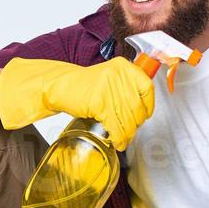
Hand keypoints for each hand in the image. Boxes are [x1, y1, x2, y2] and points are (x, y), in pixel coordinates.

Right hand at [0, 56, 154, 149]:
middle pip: (136, 106)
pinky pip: (114, 124)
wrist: (60, 86)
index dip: (148, 105)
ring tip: (124, 140)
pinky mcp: (99, 102)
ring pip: (126, 118)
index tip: (145, 115)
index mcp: (124, 66)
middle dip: (136, 124)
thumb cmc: (83, 85)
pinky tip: (117, 141)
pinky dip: (118, 136)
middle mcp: (118, 74)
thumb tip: (141, 109)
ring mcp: (108, 88)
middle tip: (132, 130)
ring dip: (127, 134)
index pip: (147, 87)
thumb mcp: (109, 78)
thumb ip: (126, 87)